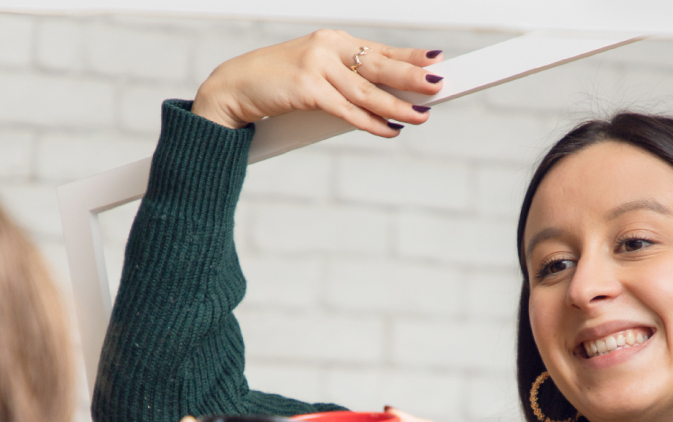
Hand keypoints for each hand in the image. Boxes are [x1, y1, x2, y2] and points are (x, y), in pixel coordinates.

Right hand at [192, 29, 443, 135]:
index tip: (435, 61)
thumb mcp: (313, 72)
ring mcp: (316, 67)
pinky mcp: (307, 89)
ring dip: (397, 106)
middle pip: (379, 66)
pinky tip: (390, 129)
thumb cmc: (275, 83)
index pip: (379, 50)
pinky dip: (371, 122)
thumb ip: (344, 80)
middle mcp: (327, 48)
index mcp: (332, 41)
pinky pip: (347, 110)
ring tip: (421, 115)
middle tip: (439, 86)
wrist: (233, 88)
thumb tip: (380, 98)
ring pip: (367, 92)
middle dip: (412, 77)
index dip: (409, 57)